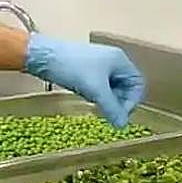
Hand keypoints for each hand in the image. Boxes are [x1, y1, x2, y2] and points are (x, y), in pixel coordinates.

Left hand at [24, 35, 146, 126]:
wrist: (44, 56)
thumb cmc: (73, 68)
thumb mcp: (96, 90)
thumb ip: (112, 108)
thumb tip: (123, 125)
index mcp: (120, 60)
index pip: (137, 84)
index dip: (132, 101)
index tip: (119, 114)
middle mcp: (112, 61)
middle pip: (125, 86)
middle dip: (118, 101)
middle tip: (106, 112)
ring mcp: (98, 64)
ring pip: (111, 88)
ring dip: (106, 99)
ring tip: (95, 104)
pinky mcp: (86, 69)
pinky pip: (98, 86)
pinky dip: (96, 94)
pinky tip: (86, 97)